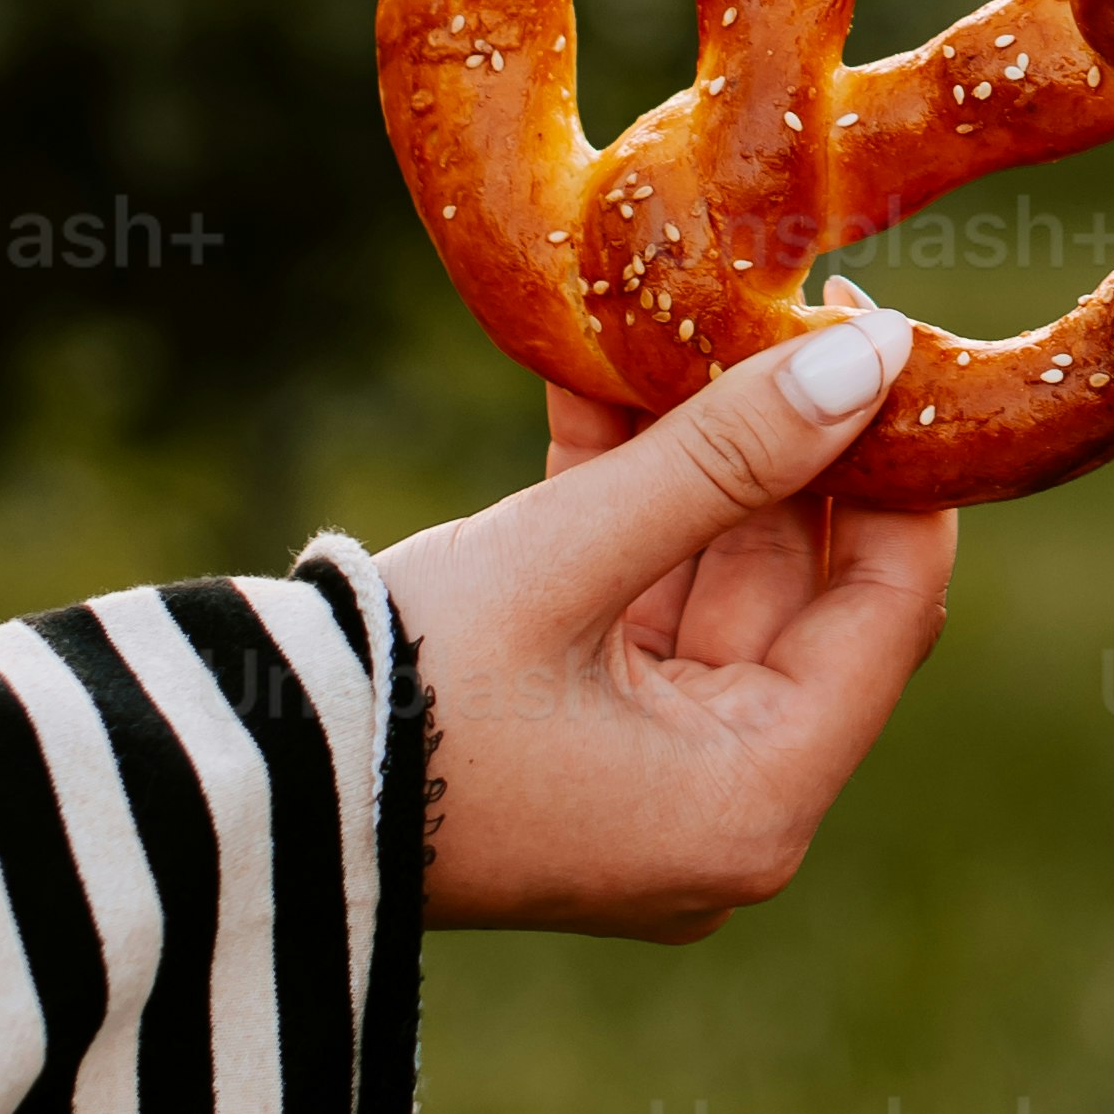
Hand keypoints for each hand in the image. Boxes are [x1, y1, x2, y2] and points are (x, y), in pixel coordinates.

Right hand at [371, 292, 958, 940]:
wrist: (213, 797)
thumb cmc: (394, 698)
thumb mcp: (566, 559)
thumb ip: (724, 457)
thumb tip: (868, 358)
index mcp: (755, 800)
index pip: (890, 607)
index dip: (900, 464)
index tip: (871, 333)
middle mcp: (723, 806)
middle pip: (805, 593)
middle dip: (786, 446)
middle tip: (781, 307)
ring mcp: (650, 777)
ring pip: (714, 580)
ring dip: (694, 455)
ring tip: (685, 316)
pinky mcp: (579, 739)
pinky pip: (634, 599)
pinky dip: (622, 502)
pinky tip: (604, 376)